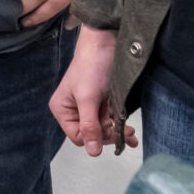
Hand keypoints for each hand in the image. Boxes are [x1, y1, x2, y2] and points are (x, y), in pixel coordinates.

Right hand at [51, 26, 136, 155]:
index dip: (95, 138)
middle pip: (91, 134)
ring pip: (102, 128)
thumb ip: (90, 125)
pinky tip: (130, 131)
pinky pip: (110, 119)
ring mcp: (88, 106)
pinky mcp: (102, 101)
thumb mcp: (88, 98)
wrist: (106, 41)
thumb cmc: (92, 65)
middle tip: (125, 130)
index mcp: (62, 109)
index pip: (78, 136)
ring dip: (117, 131)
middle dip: (108, 134)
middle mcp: (73, 110)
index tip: (112, 132)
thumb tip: (93, 152)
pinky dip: (120, 125)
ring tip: (131, 132)